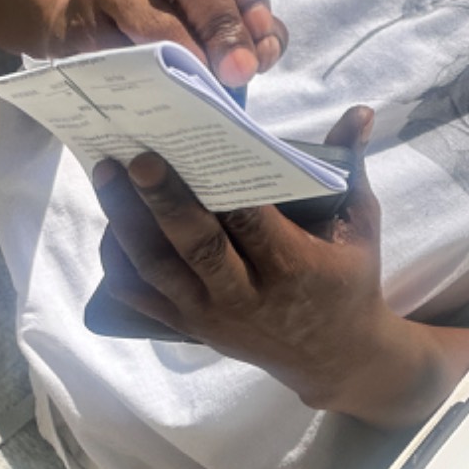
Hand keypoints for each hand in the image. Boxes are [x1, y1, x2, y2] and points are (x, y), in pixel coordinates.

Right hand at [64, 0, 283, 85]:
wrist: (88, 12)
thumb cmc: (168, 1)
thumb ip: (248, 20)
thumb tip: (260, 52)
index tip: (262, 30)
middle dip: (223, 21)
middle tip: (240, 67)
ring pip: (153, 14)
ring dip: (188, 53)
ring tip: (208, 82)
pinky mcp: (80, 15)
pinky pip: (120, 49)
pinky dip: (150, 73)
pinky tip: (165, 86)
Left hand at [92, 107, 468, 426]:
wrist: (332, 357)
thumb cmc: (349, 280)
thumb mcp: (361, 224)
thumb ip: (354, 165)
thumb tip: (360, 111)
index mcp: (293, 267)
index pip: (252, 224)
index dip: (223, 189)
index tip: (198, 147)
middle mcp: (246, 296)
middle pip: (198, 248)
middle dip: (165, 202)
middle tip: (139, 158)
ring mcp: (211, 315)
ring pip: (158, 270)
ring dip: (127, 222)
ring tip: (108, 174)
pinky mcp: (189, 327)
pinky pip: (141, 296)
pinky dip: (118, 261)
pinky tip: (109, 222)